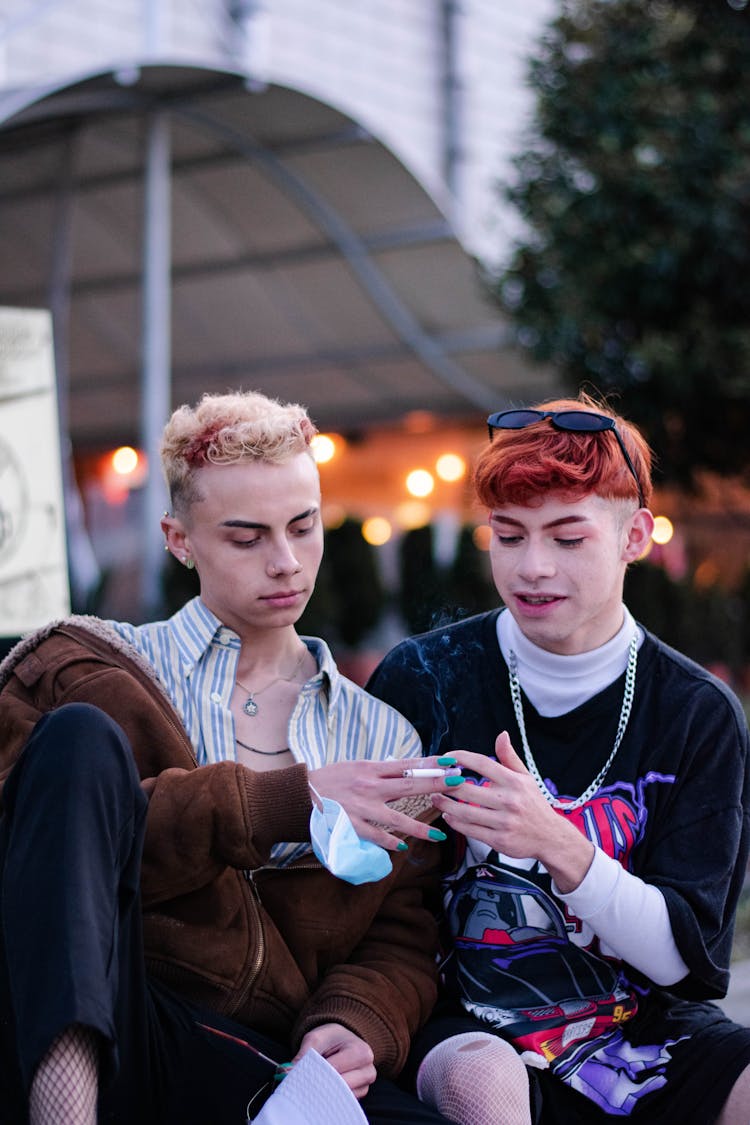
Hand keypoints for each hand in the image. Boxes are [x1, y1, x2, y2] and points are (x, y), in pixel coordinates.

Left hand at [293, 1023, 375, 1098]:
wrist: (343, 1040)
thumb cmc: (331, 1038)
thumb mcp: (316, 1038)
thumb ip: (304, 1054)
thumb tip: (288, 1073)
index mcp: (361, 1052)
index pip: (335, 1069)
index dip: (314, 1073)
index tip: (296, 1076)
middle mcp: (368, 1070)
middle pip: (339, 1086)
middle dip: (318, 1085)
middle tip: (299, 1084)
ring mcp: (365, 1085)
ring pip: (340, 1097)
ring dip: (323, 1093)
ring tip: (309, 1085)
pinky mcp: (359, 1095)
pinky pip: (342, 1101)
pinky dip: (329, 1098)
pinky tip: (318, 1091)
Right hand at [307, 755, 459, 849]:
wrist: (301, 795)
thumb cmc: (330, 779)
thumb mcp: (356, 767)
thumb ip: (380, 771)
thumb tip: (406, 770)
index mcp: (371, 768)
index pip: (406, 764)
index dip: (429, 764)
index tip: (450, 763)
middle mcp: (370, 786)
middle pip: (409, 785)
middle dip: (436, 785)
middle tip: (458, 785)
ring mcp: (362, 808)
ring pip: (397, 818)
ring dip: (420, 827)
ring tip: (440, 834)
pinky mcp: (353, 826)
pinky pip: (377, 836)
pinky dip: (391, 842)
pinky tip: (405, 846)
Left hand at [430, 733, 593, 891]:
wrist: (551, 837)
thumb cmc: (534, 804)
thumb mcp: (526, 778)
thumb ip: (509, 757)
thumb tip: (502, 734)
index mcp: (514, 781)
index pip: (481, 763)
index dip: (459, 757)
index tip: (445, 757)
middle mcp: (509, 800)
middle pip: (466, 788)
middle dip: (445, 784)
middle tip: (435, 781)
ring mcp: (504, 821)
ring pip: (464, 812)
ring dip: (445, 804)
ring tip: (436, 799)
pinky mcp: (500, 840)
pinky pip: (470, 830)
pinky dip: (455, 822)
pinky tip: (448, 816)